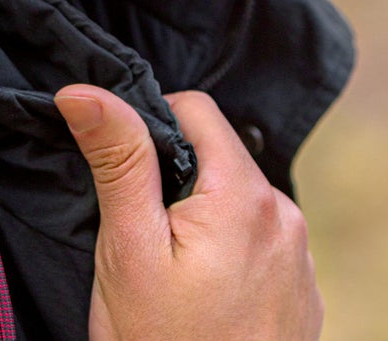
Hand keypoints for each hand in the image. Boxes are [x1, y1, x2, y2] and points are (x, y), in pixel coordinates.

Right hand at [54, 86, 322, 340]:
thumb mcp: (128, 248)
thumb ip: (118, 158)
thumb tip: (84, 89)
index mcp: (246, 196)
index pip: (196, 109)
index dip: (149, 126)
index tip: (124, 175)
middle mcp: (286, 218)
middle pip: (217, 155)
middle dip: (174, 178)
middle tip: (141, 236)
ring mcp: (301, 261)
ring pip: (236, 200)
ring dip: (201, 216)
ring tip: (170, 275)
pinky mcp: (303, 295)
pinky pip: (258, 243)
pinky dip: (227, 253)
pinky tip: (201, 299)